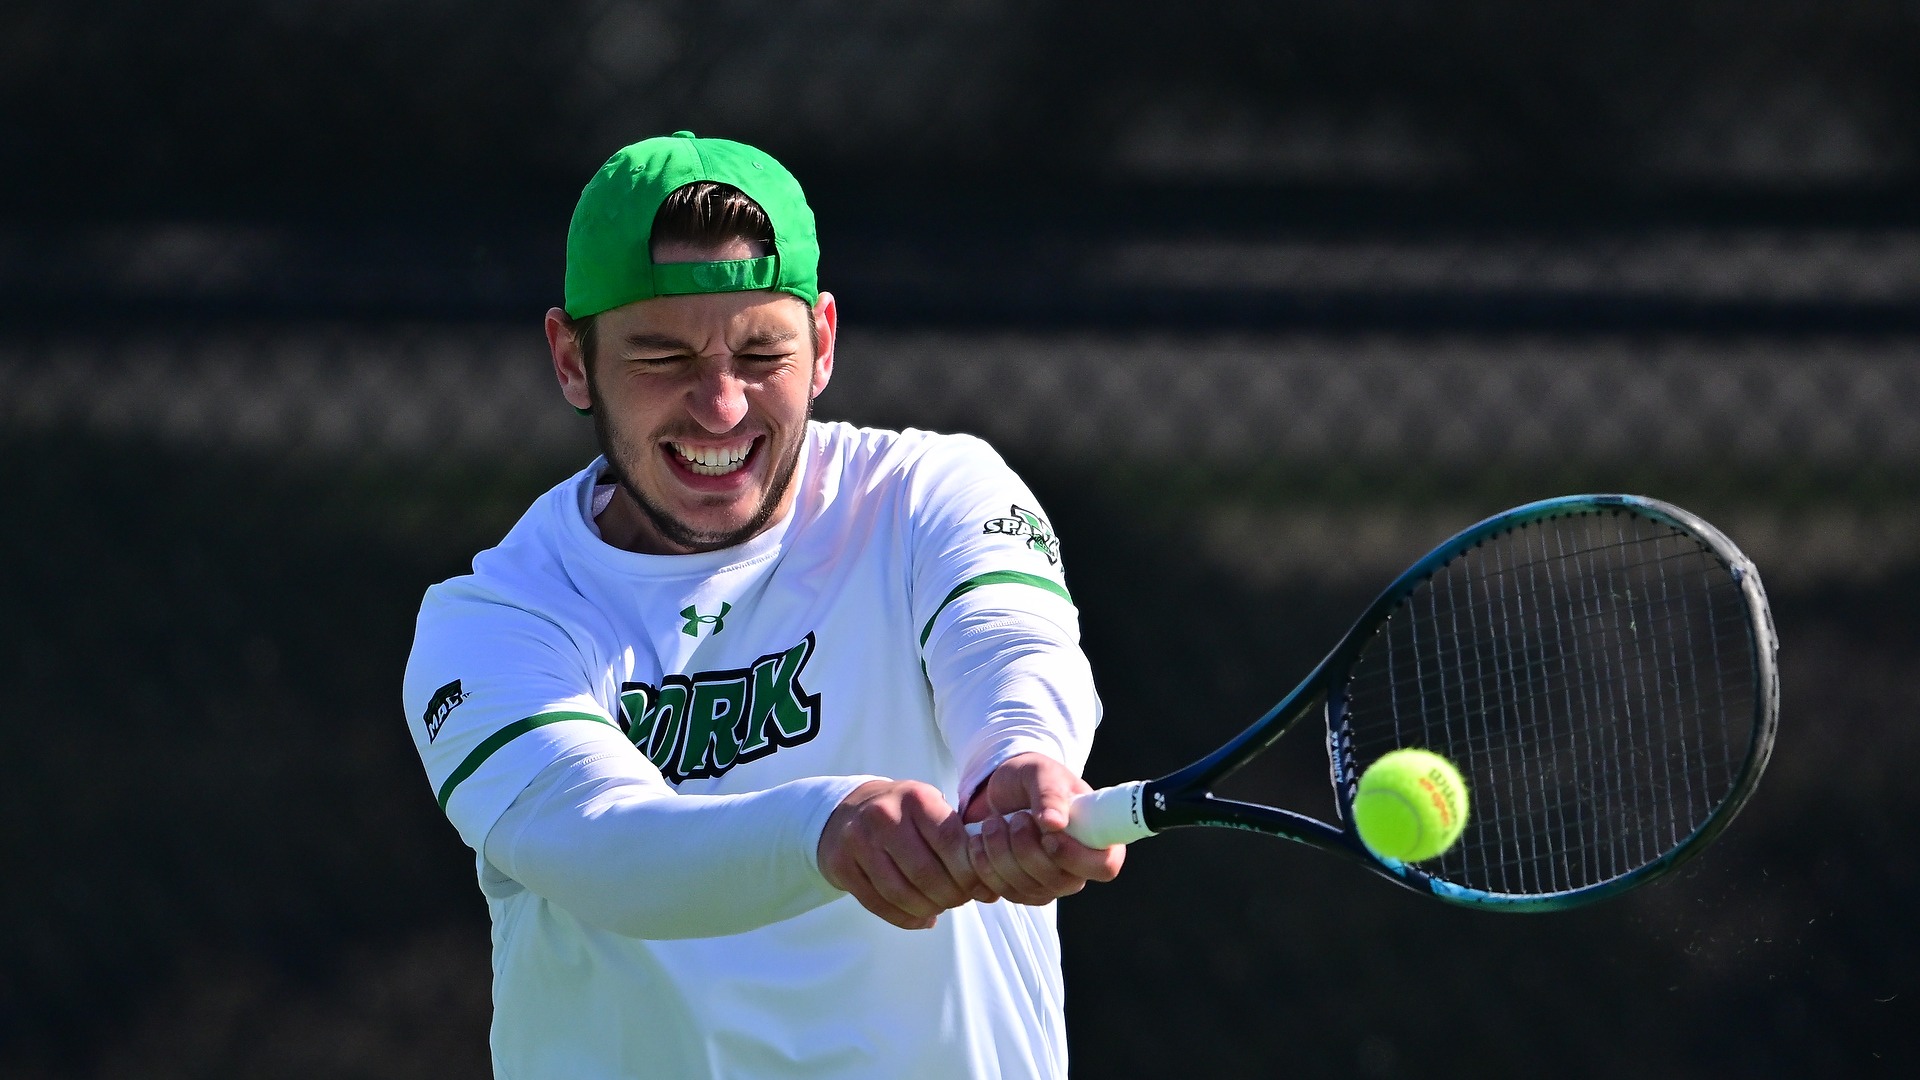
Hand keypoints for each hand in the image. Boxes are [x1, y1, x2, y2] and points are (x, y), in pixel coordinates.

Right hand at [817, 779, 995, 929]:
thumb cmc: (903, 813)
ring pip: (901, 893)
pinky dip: (905, 918)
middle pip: (926, 874)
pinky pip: (878, 905)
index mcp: (916, 798)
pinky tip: (921, 917)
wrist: (847, 808)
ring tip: (941, 906)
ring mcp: (859, 841)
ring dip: (929, 908)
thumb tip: (991, 887)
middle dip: (951, 896)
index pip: (951, 842)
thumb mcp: (931, 809)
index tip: (980, 886)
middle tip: (961, 900)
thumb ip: (960, 841)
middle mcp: (884, 816)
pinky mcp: (841, 865)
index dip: (970, 872)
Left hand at [962, 753, 1125, 905]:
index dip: (1076, 858)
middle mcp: (1077, 867)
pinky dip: (985, 867)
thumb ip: (1049, 793)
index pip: (1104, 866)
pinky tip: (978, 841)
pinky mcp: (1020, 890)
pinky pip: (1003, 892)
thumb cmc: (1031, 778)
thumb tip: (1055, 823)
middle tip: (1015, 817)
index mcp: (1096, 838)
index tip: (1048, 837)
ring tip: (993, 822)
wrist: (999, 789)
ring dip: (1002, 855)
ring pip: (1027, 889)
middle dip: (1027, 849)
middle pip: (1060, 882)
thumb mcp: (1040, 772)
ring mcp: (1049, 883)